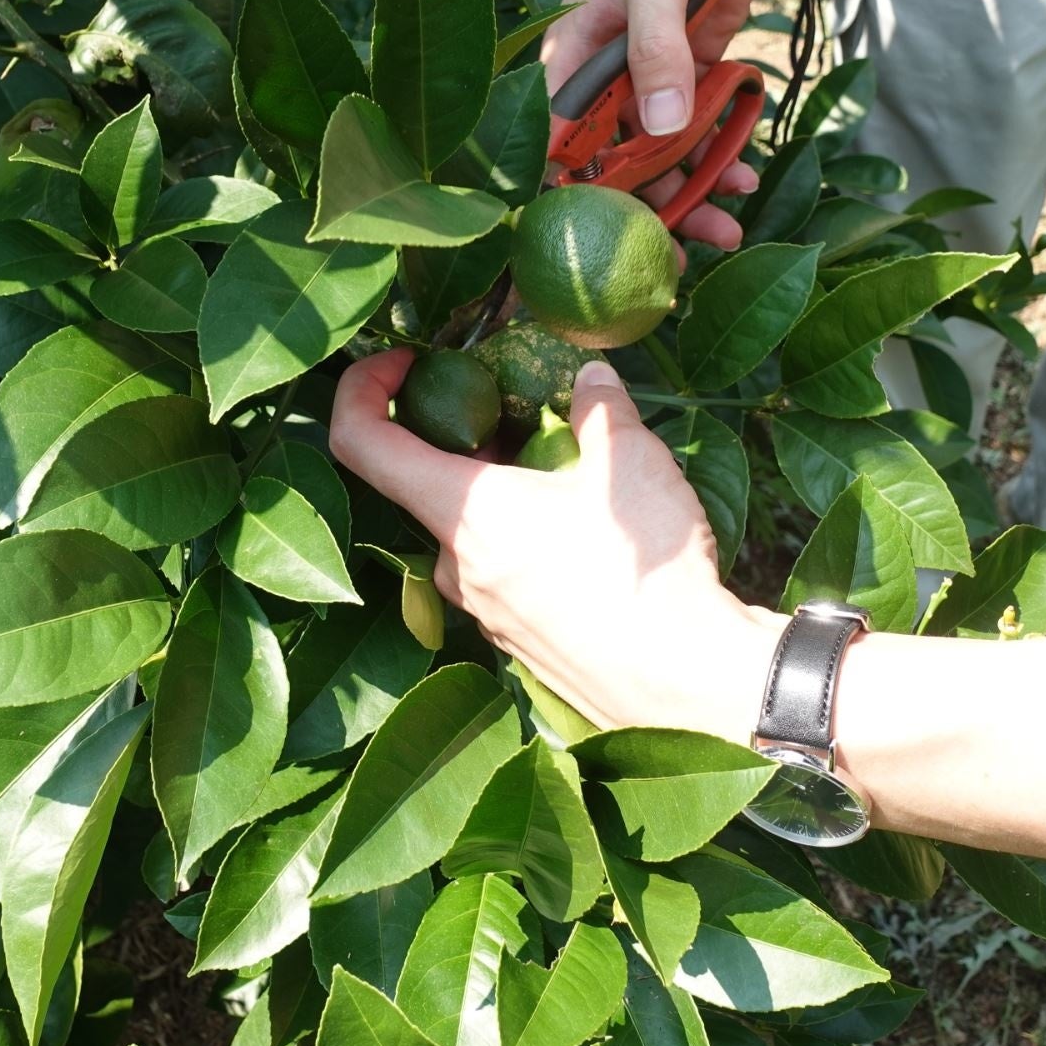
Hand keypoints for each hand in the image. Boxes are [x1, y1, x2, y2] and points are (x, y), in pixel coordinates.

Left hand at [329, 349, 779, 739]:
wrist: (684, 685)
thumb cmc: (643, 571)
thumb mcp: (632, 462)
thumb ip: (601, 408)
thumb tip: (591, 378)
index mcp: (462, 511)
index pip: (361, 442)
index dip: (363, 388)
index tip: (404, 360)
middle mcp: (454, 565)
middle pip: (426, 482)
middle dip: (465, 436)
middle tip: (521, 409)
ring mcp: (482, 610)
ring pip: (470, 530)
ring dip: (502, 489)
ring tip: (568, 468)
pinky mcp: (516, 639)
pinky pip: (500, 571)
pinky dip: (524, 536)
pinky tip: (587, 531)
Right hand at [542, 0, 777, 225]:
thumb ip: (655, 47)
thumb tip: (659, 127)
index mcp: (573, 47)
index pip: (555, 132)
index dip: (571, 188)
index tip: (600, 237)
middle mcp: (605, 70)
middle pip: (613, 157)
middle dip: (646, 206)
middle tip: (682, 251)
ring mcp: (651, 73)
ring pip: (659, 150)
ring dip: (691, 189)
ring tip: (728, 227)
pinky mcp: (694, 69)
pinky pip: (699, 125)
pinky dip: (718, 153)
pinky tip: (743, 172)